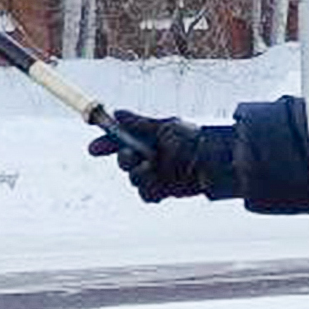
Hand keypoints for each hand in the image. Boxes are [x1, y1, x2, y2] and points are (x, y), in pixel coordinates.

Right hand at [87, 110, 207, 202]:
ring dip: (137, 175)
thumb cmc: (193, 140)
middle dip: (124, 160)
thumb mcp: (165, 127)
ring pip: (133, 179)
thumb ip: (139, 124)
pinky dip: (149, 190)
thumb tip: (117, 113)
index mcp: (149, 138)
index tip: (94, 149)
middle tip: (132, 156)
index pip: (120, 140)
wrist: (213, 163)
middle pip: (123, 161)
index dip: (106, 144)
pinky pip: (146, 194)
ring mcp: (156, 174)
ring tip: (150, 169)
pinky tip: (158, 184)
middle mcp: (150, 156)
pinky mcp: (163, 190)